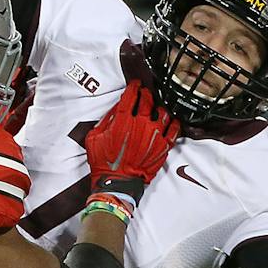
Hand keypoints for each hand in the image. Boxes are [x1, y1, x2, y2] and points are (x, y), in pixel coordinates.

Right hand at [85, 80, 179, 200]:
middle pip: (147, 101)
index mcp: (122, 121)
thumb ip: (105, 121)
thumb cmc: (104, 162)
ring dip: (158, 108)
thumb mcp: (93, 138)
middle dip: (146, 94)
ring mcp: (154, 135)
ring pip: (162, 113)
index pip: (130, 96)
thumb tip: (115, 110)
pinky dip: (173, 123)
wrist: (117, 182)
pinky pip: (174, 129)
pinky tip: (170, 121)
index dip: (133, 87)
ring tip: (156, 108)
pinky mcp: (163, 146)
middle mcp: (140, 125)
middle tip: (144, 93)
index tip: (135, 85)